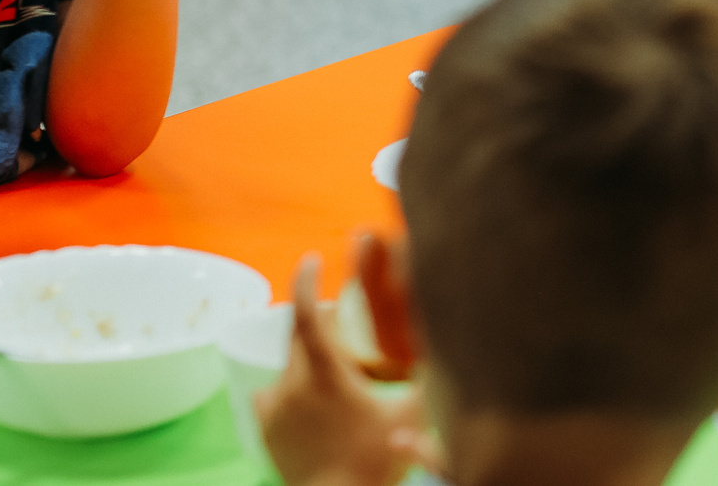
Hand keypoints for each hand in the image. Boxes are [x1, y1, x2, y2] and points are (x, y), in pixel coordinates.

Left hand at [257, 255, 434, 485]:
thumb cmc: (376, 459)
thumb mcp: (413, 414)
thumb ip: (431, 374)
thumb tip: (452, 340)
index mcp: (327, 375)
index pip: (307, 316)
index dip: (305, 281)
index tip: (312, 257)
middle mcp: (293, 384)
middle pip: (299, 335)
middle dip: (321, 320)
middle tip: (346, 320)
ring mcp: (275, 408)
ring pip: (289, 365)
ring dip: (309, 356)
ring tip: (337, 369)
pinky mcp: (265, 428)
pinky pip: (274, 392)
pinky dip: (292, 385)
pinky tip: (311, 399)